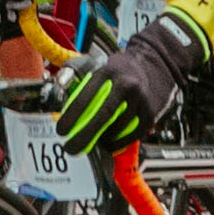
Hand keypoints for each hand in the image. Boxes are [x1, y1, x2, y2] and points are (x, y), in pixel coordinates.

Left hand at [50, 7, 202, 153]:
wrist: (152, 66)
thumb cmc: (118, 72)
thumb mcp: (98, 68)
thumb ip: (78, 80)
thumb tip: (62, 98)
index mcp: (107, 72)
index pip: (86, 96)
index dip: (72, 116)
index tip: (61, 131)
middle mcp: (126, 85)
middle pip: (104, 115)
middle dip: (85, 135)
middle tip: (71, 148)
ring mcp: (141, 100)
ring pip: (118, 128)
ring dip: (102, 139)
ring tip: (94, 140)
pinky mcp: (150, 114)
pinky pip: (131, 136)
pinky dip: (118, 143)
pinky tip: (110, 142)